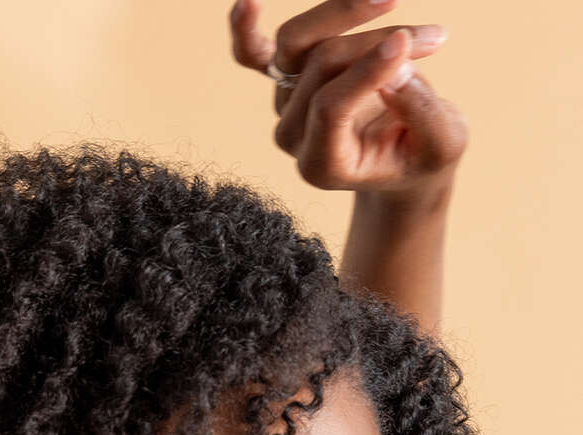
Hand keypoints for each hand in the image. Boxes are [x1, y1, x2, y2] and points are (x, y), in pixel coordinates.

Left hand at [230, 0, 467, 199]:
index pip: (331, 107)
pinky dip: (246, 28)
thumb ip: (420, 110)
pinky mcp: (285, 77)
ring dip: (346, 11)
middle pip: (321, 64)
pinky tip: (247, 3)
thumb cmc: (423, 153)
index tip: (409, 42)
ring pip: (297, 41)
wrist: (403, 157)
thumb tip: (396, 61)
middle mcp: (293, 135)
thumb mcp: (441, 143)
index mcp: (323, 165)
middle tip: (435, 36)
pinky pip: (252, 52)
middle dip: (380, 40)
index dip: (368, 70)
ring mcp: (285, 104)